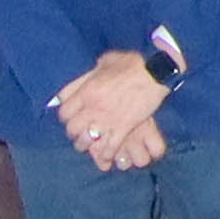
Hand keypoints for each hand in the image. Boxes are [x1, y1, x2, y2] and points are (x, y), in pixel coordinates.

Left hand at [52, 52, 168, 171]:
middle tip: (79, 132)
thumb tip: (81, 81)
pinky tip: (106, 157)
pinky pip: (110, 147)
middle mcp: (93, 107)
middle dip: (74, 132)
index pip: (64, 111)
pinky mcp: (124, 127)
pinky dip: (106, 154)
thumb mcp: (106, 61)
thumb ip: (90, 73)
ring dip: (87, 145)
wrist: (155, 72)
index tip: (71, 117)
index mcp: (87, 90)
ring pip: (87, 140)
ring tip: (89, 146)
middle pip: (72, 128)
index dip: (66, 117)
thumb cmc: (132, 63)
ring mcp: (108, 119)